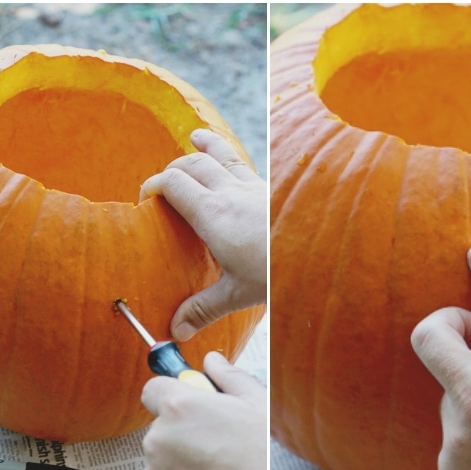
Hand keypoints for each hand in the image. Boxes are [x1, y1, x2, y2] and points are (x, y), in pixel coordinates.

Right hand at [140, 129, 266, 340]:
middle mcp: (230, 192)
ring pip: (223, 155)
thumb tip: (175, 330)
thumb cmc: (278, 272)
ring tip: (196, 137)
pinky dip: (232, 158)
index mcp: (212, 213)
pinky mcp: (272, 189)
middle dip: (173, 169)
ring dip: (205, 147)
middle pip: (192, 165)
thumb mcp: (237, 293)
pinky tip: (237, 163)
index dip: (153, 186)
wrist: (325, 248)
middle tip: (164, 182)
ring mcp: (253, 187)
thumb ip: (203, 308)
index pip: (172, 184)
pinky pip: (245, 165)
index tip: (145, 199)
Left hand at [140, 352, 266, 469]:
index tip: (191, 404)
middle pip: (161, 426)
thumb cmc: (268, 466)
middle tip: (219, 444)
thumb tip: (213, 361)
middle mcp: (159, 439)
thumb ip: (230, 378)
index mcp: (180, 407)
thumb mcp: (260, 407)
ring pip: (162, 460)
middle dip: (183, 431)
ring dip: (182, 463)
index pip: (154, 387)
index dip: (174, 394)